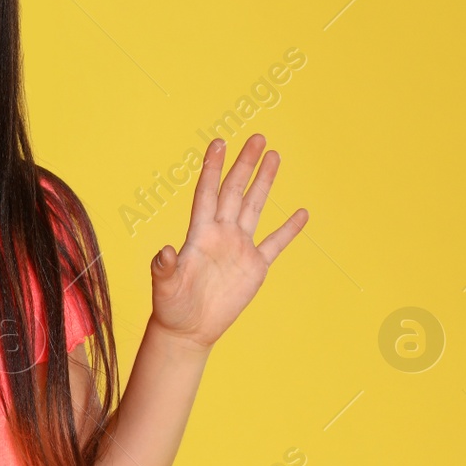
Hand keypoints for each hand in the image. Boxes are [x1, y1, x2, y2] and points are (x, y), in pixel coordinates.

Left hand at [149, 134, 307, 349]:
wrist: (188, 328)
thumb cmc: (171, 305)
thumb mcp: (164, 286)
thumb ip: (164, 267)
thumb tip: (164, 251)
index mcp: (199, 234)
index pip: (207, 192)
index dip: (212, 168)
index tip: (219, 142)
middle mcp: (220, 233)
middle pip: (234, 191)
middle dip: (245, 164)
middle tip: (257, 137)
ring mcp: (239, 247)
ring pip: (254, 207)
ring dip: (264, 182)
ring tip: (274, 156)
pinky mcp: (255, 267)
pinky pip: (275, 243)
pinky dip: (289, 229)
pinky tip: (301, 213)